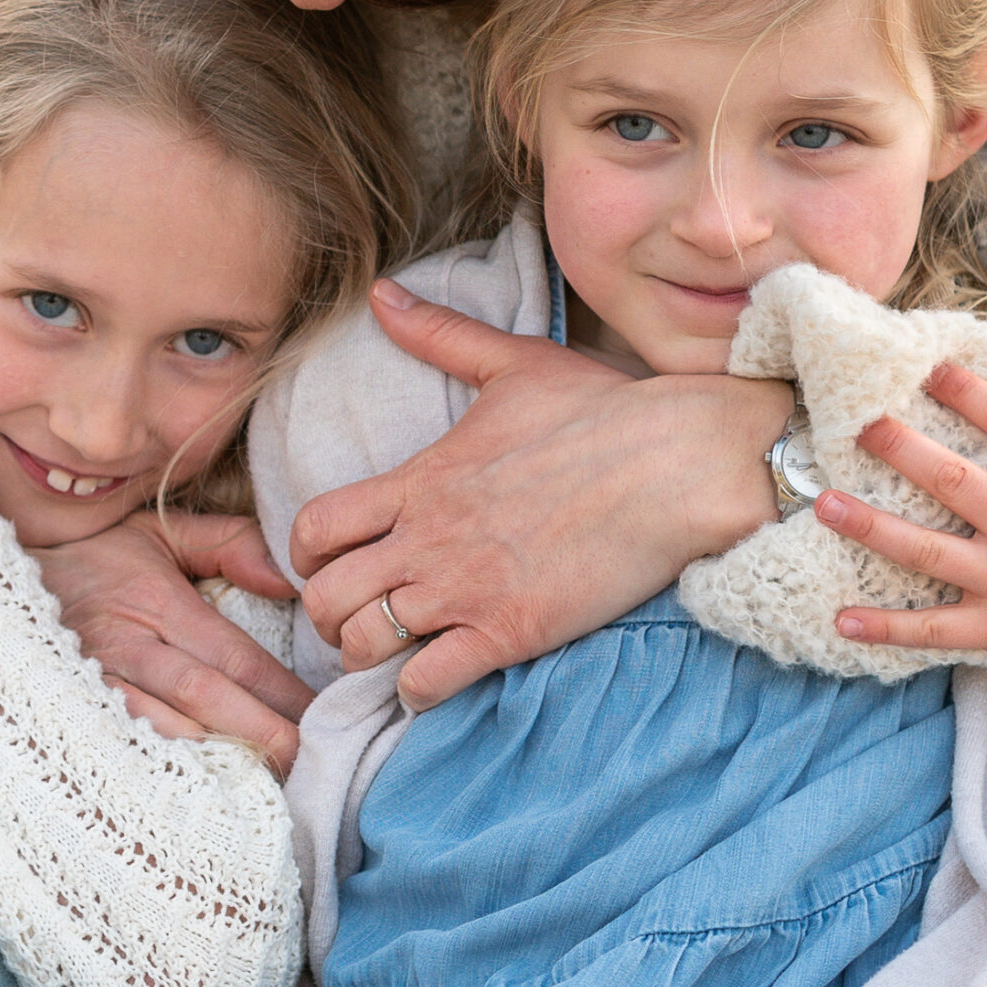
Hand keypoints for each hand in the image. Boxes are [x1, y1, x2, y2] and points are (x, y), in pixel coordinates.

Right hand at [36, 508, 310, 771]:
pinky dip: (160, 773)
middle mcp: (126, 645)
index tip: (324, 717)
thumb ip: (229, 545)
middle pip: (207, 697)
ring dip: (217, 761)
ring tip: (267, 788)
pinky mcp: (66, 713)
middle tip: (310, 764)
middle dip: (262, 733)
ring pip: (164, 731)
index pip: (235, 655)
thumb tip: (288, 579)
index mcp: (156, 601)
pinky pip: (121, 750)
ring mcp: (92, 684)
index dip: (283, 691)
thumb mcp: (159, 532)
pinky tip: (196, 796)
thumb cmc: (92, 559)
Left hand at [291, 279, 789, 707]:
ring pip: (365, 645)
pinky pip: (428, 683)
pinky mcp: (509, 631)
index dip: (305, 555)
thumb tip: (381, 295)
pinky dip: (417, 691)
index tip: (326, 564)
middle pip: (325, 597)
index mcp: (422, 480)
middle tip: (352, 620)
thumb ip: (439, 335)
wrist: (681, 464)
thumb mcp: (512, 363)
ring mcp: (465, 589)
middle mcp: (428, 539)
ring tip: (389, 654)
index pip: (315, 528)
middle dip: (326, 617)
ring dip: (364, 657)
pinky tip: (434, 679)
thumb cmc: (604, 411)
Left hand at [820, 351, 986, 740]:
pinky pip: (933, 629)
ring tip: (822, 504)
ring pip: (927, 552)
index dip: (968, 391)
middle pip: (953, 482)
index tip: (928, 366)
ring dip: (871, 528)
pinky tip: (840, 620)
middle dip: (901, 450)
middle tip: (854, 423)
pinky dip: (887, 628)